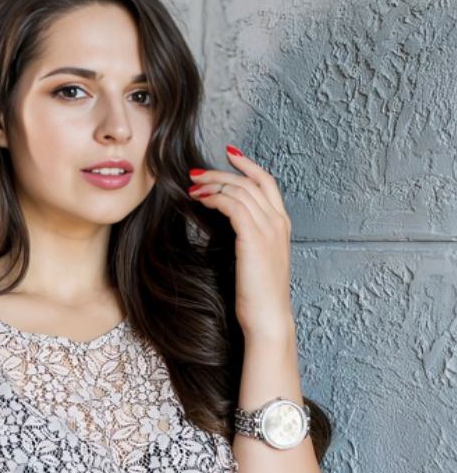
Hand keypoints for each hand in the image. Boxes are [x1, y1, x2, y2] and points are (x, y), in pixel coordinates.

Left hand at [187, 145, 295, 341]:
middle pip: (251, 181)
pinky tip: (199, 200)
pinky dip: (215, 197)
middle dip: (222, 172)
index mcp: (281, 225)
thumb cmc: (255, 294)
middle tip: (195, 172)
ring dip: (213, 184)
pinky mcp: (255, 238)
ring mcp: (270, 229)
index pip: (267, 183)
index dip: (248, 166)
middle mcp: (279, 223)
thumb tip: (221, 220)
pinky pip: (234, 205)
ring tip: (192, 187)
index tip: (229, 154)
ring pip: (240, 190)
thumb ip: (244, 236)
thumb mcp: (251, 258)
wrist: (266, 318)